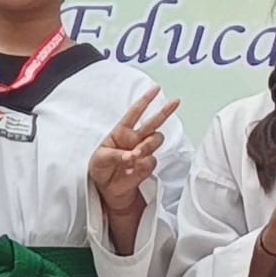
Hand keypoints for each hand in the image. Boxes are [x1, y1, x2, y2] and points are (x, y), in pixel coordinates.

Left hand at [88, 87, 179, 212]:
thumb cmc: (100, 168)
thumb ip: (115, 155)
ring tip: (134, 155)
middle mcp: (135, 139)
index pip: (135, 112)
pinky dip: (141, 166)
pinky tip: (130, 171)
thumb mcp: (100, 159)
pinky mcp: (147, 166)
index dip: (145, 100)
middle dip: (165, 110)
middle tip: (175, 101)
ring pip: (155, 141)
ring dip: (146, 146)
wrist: (106, 188)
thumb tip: (131, 156)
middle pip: (154, 122)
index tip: (156, 88)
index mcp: (122, 132)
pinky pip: (150, 161)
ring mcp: (143, 152)